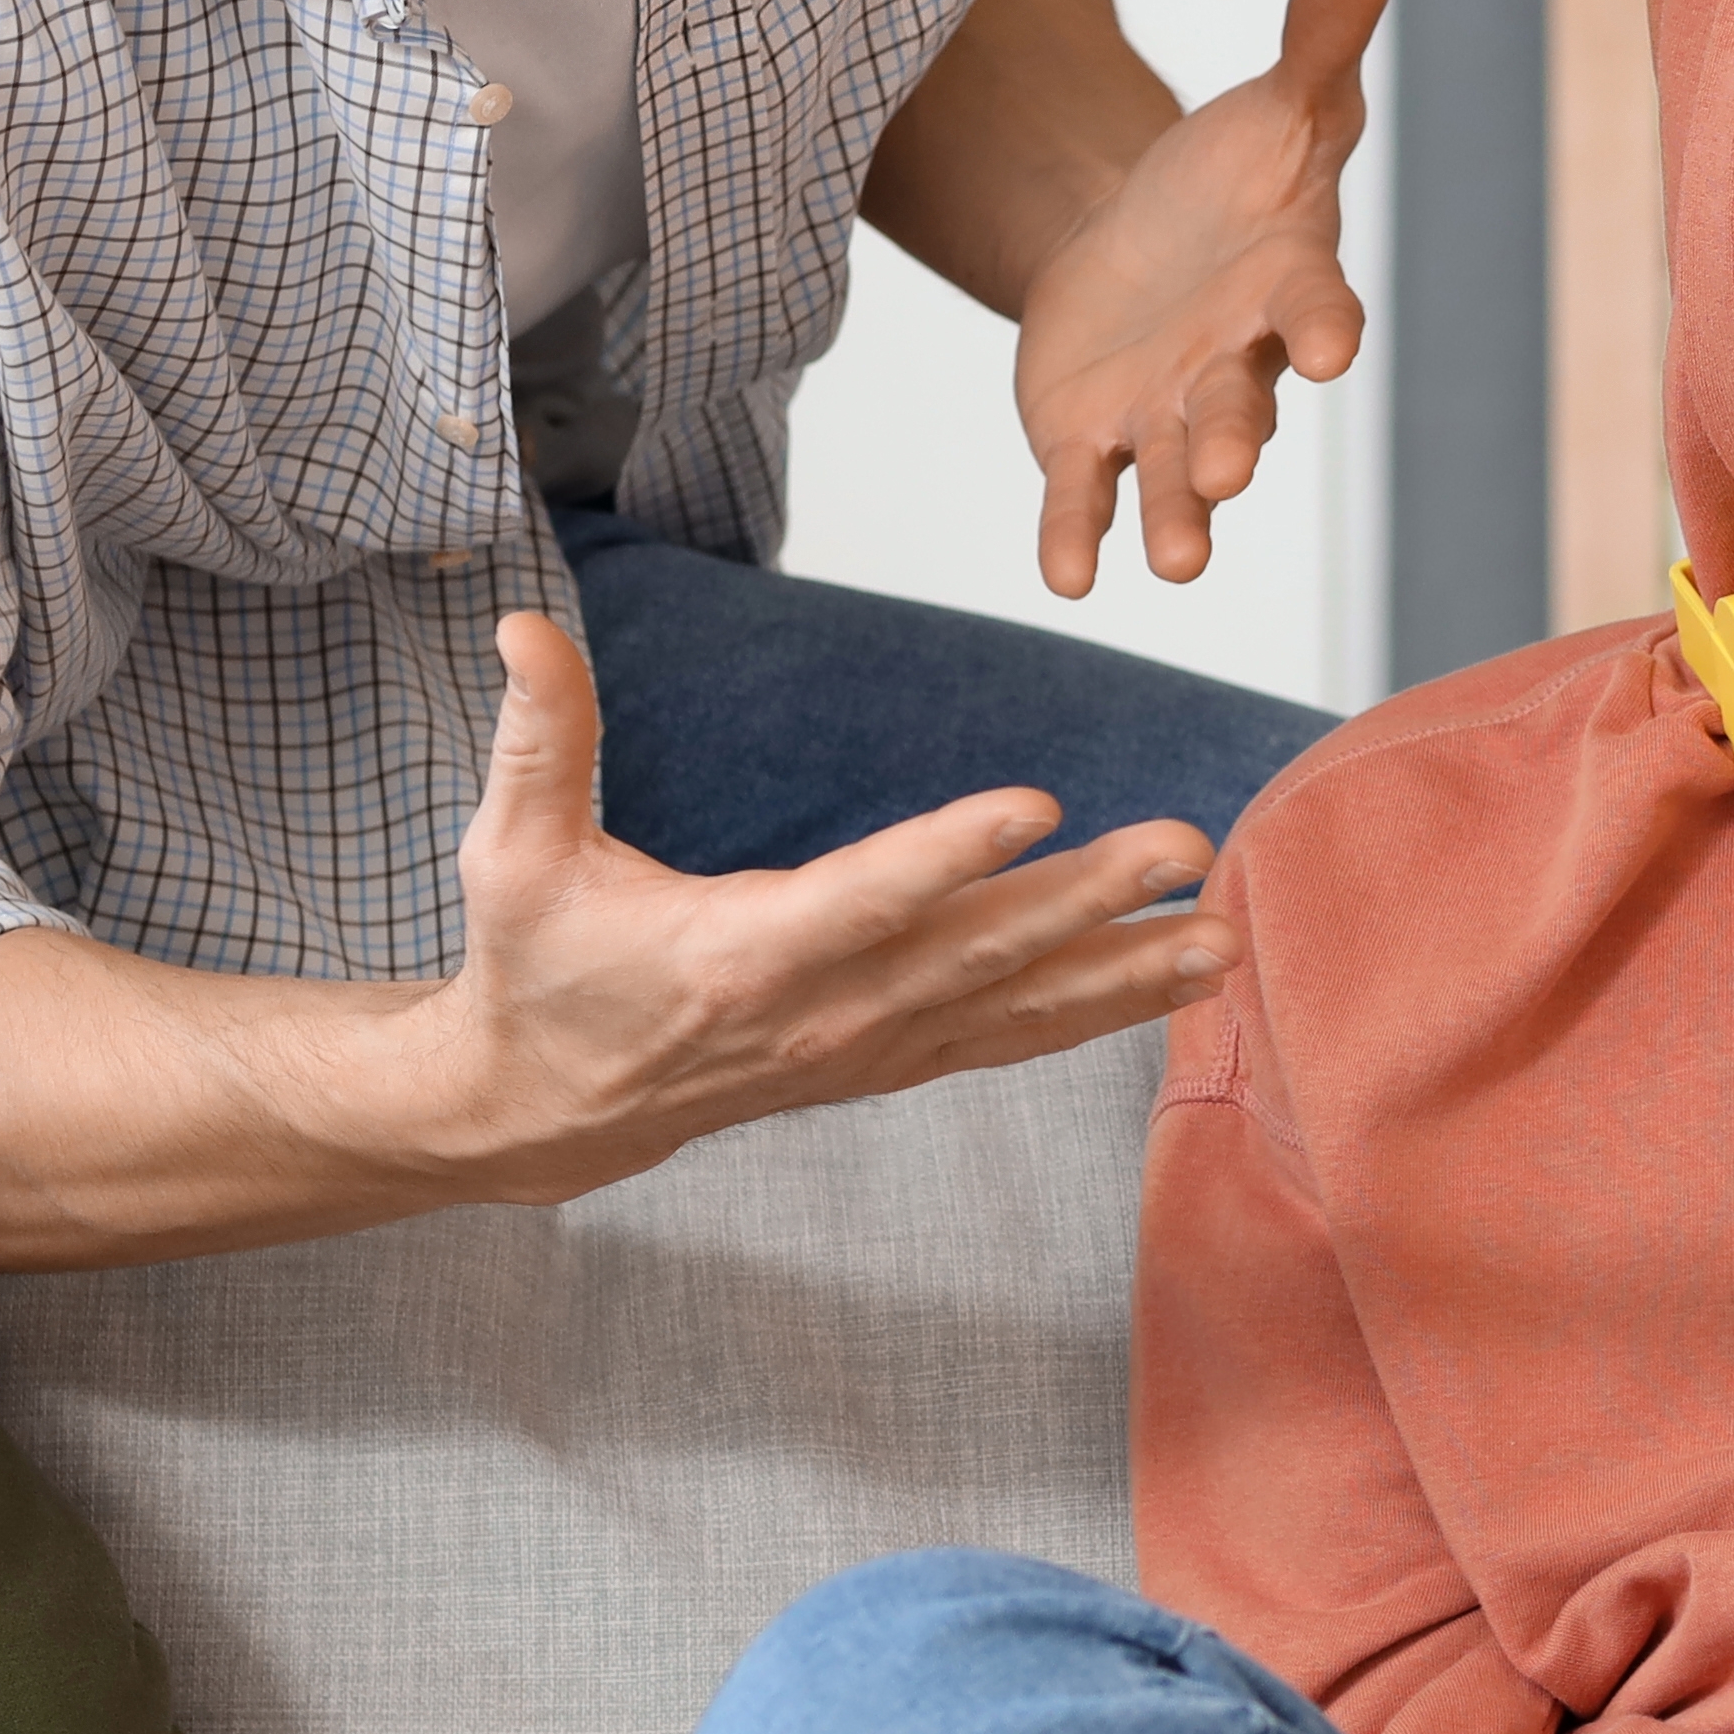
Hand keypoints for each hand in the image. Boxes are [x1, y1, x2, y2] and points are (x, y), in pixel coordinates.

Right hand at [425, 610, 1224, 1199]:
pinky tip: (1175, 985)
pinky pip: (1009, 1038)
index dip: (949, 853)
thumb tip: (524, 625)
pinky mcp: (888, 1060)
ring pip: (1014, 1006)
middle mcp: (821, 1013)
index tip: (1037, 806)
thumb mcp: (513, 852)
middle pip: (974, 950)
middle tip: (1184, 850)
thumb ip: (540, 738)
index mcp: (739, 956)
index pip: (864, 897)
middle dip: (1090, 902)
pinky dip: (1096, 1013)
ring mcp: (864, 1048)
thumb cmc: (536, 967)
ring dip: (1125, 972)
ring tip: (1221, 940)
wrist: (543, 1108)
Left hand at [1011, 0, 1386, 593]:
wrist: (1149, 240)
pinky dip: (1078, 532)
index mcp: (1288, 285)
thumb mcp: (1277, 104)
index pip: (1314, 307)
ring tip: (1173, 559)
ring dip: (1176, 512)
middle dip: (1234, 439)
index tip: (1333, 349)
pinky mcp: (1093, 436)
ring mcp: (1165, 411)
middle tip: (1231, 472)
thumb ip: (1317, 44)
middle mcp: (1236, 364)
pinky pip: (1086, 493)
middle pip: (1240, 406)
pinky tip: (1068, 574)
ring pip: (1173, 469)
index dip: (1323, 325)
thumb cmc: (1237, 178)